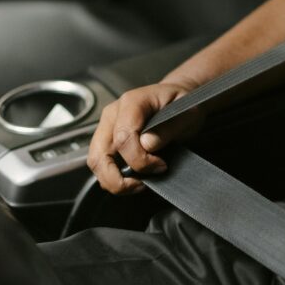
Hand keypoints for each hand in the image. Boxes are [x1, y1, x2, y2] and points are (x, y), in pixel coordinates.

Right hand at [87, 80, 201, 193]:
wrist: (178, 100)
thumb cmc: (182, 104)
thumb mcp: (188, 112)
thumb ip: (168, 128)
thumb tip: (148, 145)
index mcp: (132, 103)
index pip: (123, 138)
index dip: (141, 160)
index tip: (160, 166)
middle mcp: (113, 114)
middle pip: (100, 154)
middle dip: (119, 179)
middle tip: (142, 184)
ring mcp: (107, 127)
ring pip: (96, 162)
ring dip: (114, 181)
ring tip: (138, 183)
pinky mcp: (107, 140)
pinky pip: (101, 164)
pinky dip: (114, 178)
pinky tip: (133, 178)